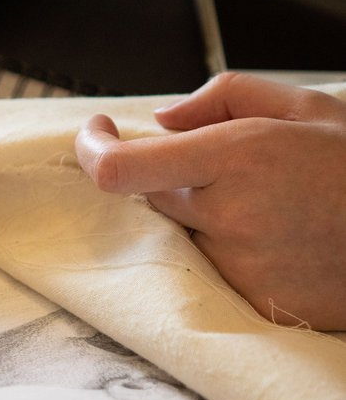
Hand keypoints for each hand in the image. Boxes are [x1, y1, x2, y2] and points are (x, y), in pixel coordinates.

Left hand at [74, 73, 345, 329]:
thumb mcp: (306, 107)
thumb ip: (224, 97)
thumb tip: (162, 120)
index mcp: (239, 158)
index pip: (121, 171)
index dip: (93, 151)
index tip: (97, 134)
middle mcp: (232, 217)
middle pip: (150, 197)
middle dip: (169, 177)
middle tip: (224, 170)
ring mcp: (241, 267)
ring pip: (179, 234)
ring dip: (201, 215)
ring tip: (267, 206)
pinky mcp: (254, 302)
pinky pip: (209, 269)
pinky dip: (226, 250)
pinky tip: (276, 238)